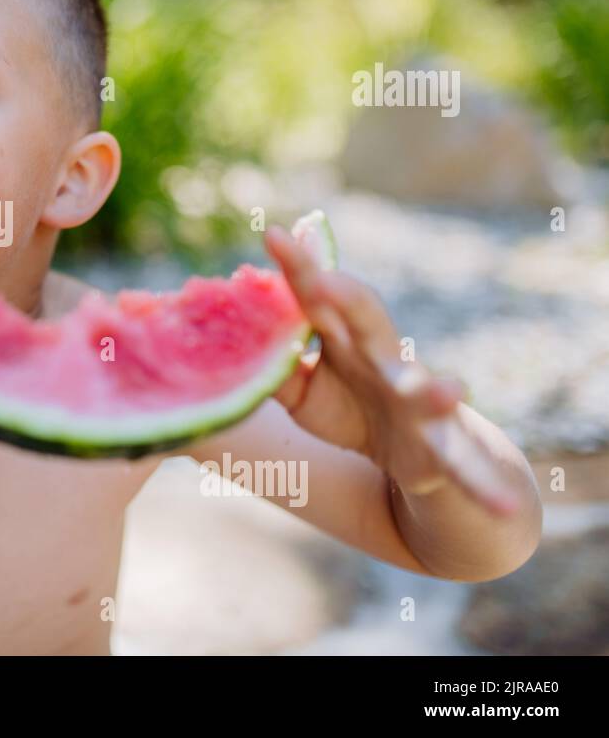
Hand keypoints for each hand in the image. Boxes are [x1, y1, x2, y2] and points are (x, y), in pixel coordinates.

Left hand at [264, 225, 518, 517]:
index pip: (319, 299)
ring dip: (435, 390)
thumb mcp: (302, 395)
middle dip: (346, 296)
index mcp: (348, 342)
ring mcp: (419, 404)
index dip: (299, 268)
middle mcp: (386, 361)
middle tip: (321, 279)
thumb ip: (274, 367)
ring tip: (447, 389)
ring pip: (428, 390)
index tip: (273, 233)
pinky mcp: (441, 450)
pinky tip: (501, 505)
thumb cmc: (352, 412)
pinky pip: (463, 466)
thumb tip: (237, 336)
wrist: (415, 461)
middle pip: (367, 321)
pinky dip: (482, 484)